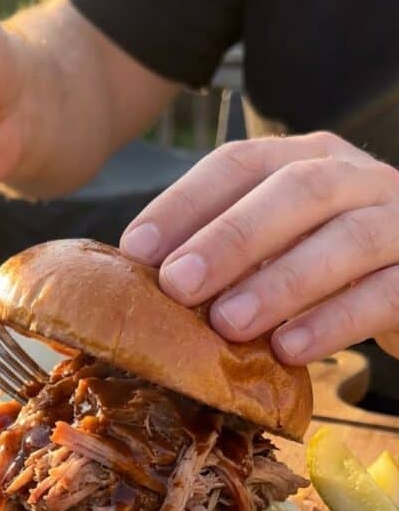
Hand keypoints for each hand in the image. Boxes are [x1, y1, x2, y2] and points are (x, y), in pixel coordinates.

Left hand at [120, 132, 398, 363]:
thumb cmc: (333, 272)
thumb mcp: (280, 249)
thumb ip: (229, 256)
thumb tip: (142, 288)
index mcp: (308, 160)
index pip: (240, 164)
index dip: (185, 203)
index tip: (137, 251)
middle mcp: (357, 178)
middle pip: (294, 191)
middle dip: (229, 239)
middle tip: (178, 287)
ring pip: (346, 240)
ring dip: (280, 282)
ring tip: (228, 325)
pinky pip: (384, 294)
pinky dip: (334, 322)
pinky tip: (290, 350)